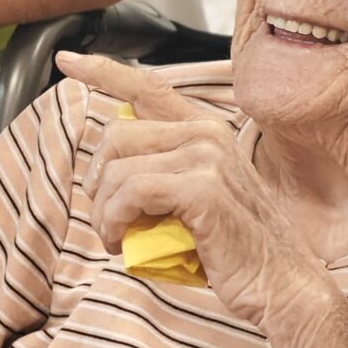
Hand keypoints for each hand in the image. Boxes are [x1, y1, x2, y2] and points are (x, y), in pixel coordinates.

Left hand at [58, 52, 325, 334]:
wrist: (282, 287)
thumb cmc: (235, 250)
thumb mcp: (197, 197)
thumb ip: (163, 170)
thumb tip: (111, 167)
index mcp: (206, 129)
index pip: (147, 86)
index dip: (102, 70)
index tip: (65, 59)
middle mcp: (207, 133)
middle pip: (116, 134)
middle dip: (97, 181)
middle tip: (107, 221)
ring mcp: (207, 156)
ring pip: (118, 168)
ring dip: (103, 210)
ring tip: (115, 238)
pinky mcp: (202, 188)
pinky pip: (131, 191)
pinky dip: (114, 219)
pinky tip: (121, 241)